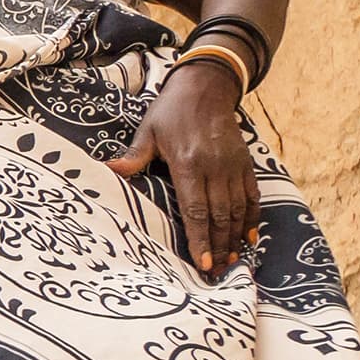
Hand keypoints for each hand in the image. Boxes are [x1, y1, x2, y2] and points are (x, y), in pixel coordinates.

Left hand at [103, 60, 257, 275]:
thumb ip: (133, 157)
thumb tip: (107, 170)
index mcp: (188, 162)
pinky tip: (248, 238)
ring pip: (237, 209)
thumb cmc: (170, 111)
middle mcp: (214, 167)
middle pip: (219, 215)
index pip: (194, 208)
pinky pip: (251, 196)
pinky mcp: (245, 163)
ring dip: (235, 237)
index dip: (199, 237)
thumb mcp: (148, 131)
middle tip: (215, 273)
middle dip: (217, 246)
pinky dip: (252, 218)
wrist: (206, 87)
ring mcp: (233, 166)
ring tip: (231, 261)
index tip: (202, 262)